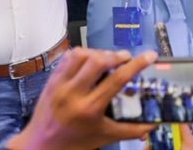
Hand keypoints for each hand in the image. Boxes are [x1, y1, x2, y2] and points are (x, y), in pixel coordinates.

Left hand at [7, 48, 156, 149]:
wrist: (40, 146)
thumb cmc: (74, 142)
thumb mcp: (104, 137)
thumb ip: (130, 130)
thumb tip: (151, 125)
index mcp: (89, 109)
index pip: (117, 79)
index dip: (136, 64)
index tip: (150, 55)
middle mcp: (74, 93)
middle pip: (98, 61)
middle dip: (116, 55)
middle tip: (125, 58)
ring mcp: (60, 84)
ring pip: (82, 54)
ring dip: (98, 52)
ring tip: (107, 58)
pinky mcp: (51, 79)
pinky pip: (67, 57)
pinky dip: (82, 53)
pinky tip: (89, 59)